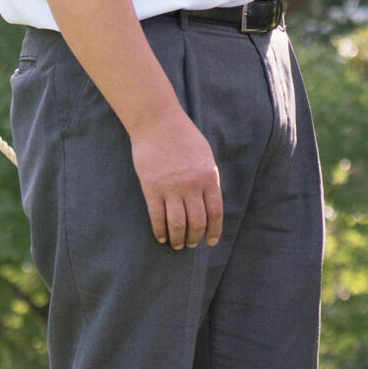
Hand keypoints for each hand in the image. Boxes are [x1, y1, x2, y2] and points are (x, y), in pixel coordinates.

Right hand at [131, 103, 223, 250]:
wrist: (158, 123)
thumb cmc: (183, 136)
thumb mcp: (205, 155)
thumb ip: (208, 177)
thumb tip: (209, 200)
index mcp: (208, 177)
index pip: (215, 213)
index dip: (214, 231)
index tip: (210, 242)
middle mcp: (192, 186)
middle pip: (197, 222)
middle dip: (194, 238)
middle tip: (191, 245)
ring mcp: (171, 188)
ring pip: (178, 224)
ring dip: (178, 239)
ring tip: (177, 245)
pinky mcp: (152, 188)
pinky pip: (157, 217)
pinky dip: (160, 231)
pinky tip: (161, 237)